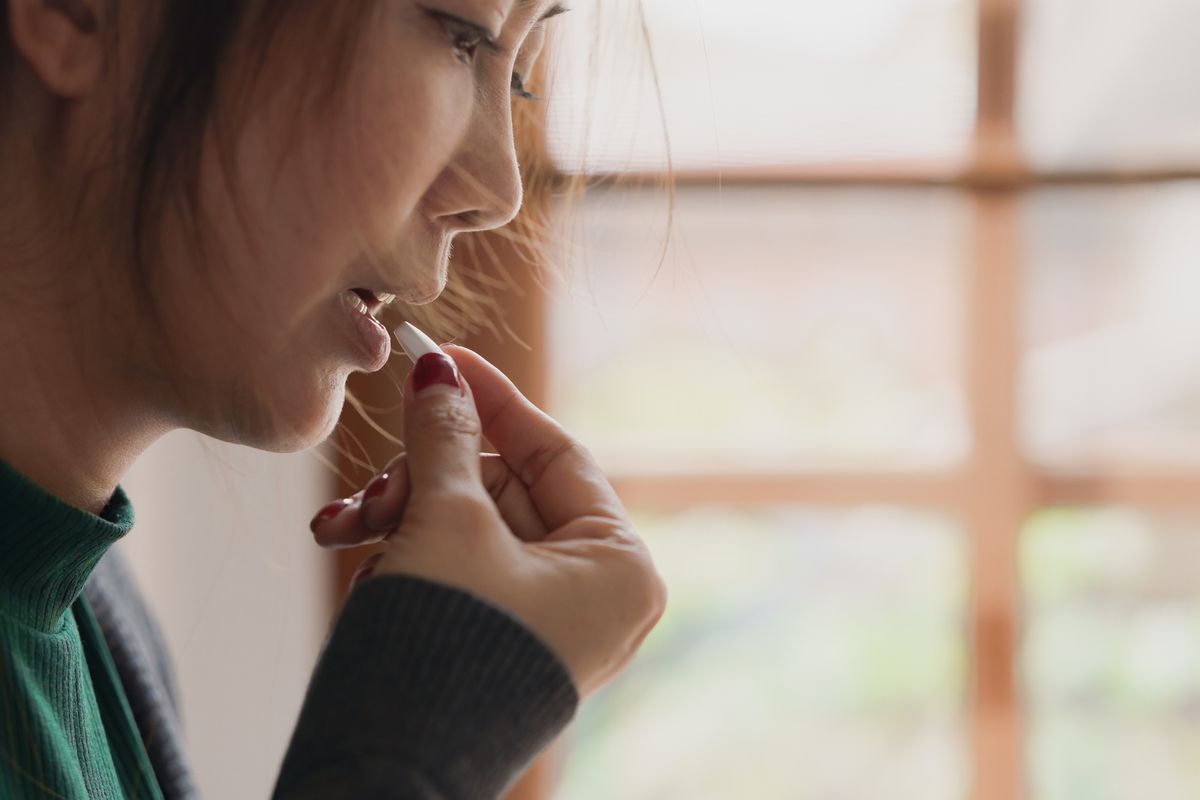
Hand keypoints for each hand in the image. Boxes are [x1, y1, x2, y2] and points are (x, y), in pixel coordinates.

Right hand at [310, 345, 666, 699]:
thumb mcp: (445, 521)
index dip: (492, 401)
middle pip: (504, 490)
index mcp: (620, 565)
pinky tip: (356, 552)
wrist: (390, 767)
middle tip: (373, 481)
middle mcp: (598, 595)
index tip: (443, 357)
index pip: (555, 453)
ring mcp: (551, 622)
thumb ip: (446, 436)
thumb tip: (439, 370)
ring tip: (343, 528)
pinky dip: (409, 553)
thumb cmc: (442, 645)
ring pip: (471, 526)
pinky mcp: (504, 641)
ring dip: (402, 515)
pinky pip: (460, 568)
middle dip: (425, 477)